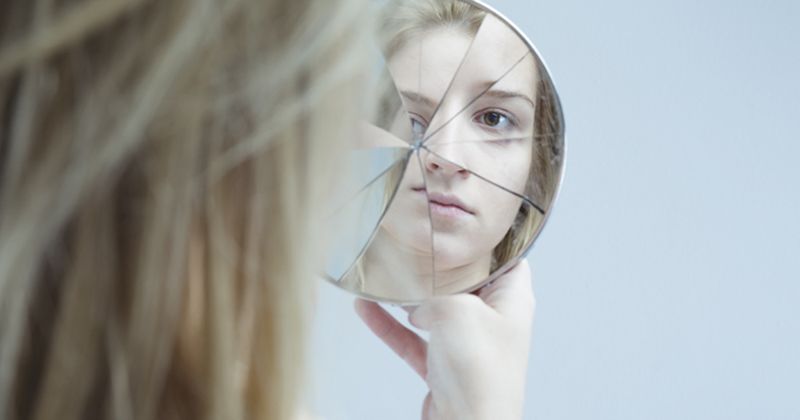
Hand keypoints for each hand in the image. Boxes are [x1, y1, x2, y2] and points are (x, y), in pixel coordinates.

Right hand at [354, 260, 534, 419]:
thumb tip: (416, 294)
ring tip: (382, 275)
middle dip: (438, 268)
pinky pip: (413, 339)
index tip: (460, 228)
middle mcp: (493, 320)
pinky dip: (391, 326)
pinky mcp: (444, 366)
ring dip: (408, 297)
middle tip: (415, 246)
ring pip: (434, 310)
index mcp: (512, 300)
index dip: (487, 243)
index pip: (507, 259)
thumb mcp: (457, 310)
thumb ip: (435, 291)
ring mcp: (468, 344)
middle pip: (465, 283)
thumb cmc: (480, 374)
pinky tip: (366, 309)